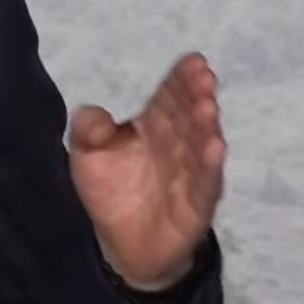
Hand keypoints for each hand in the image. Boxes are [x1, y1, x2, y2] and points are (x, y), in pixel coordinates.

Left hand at [68, 53, 225, 289]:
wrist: (124, 243)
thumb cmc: (111, 189)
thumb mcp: (88, 156)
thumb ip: (88, 131)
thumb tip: (87, 111)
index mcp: (154, 125)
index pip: (169, 97)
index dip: (180, 79)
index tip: (193, 60)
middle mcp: (178, 143)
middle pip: (189, 114)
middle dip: (196, 95)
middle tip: (203, 77)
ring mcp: (192, 172)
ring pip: (201, 144)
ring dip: (206, 125)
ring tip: (208, 107)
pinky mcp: (198, 202)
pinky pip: (205, 182)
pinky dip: (210, 165)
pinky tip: (215, 147)